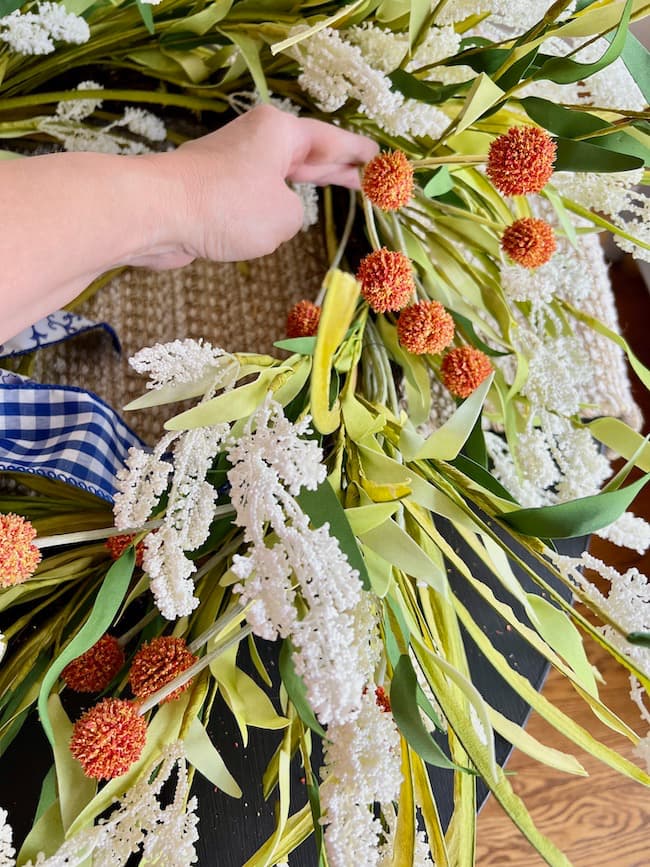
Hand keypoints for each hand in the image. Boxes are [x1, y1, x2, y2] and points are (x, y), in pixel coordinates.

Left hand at [138, 104, 377, 266]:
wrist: (159, 214)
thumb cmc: (228, 207)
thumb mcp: (284, 217)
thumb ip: (296, 215)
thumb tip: (279, 214)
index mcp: (280, 132)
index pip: (331, 140)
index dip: (359, 152)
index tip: (381, 157)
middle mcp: (257, 141)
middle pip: (308, 154)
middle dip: (339, 167)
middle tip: (368, 174)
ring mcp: (233, 164)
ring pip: (280, 176)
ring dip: (305, 187)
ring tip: (338, 189)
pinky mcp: (214, 190)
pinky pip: (255, 198)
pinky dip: (273, 208)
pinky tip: (285, 221)